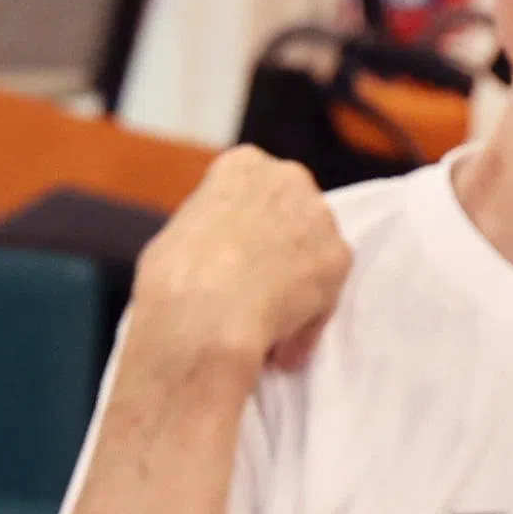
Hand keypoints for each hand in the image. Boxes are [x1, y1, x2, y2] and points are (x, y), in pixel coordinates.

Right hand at [127, 147, 350, 387]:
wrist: (203, 316)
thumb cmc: (173, 278)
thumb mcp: (179, 235)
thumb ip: (213, 232)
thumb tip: (220, 258)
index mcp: (243, 165)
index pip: (252, 188)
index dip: (244, 226)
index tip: (233, 254)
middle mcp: (289, 178)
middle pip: (291, 214)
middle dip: (278, 248)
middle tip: (253, 288)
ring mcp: (319, 217)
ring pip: (312, 254)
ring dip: (294, 287)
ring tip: (263, 328)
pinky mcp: (339, 259)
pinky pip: (323, 296)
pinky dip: (304, 324)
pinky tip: (279, 347)